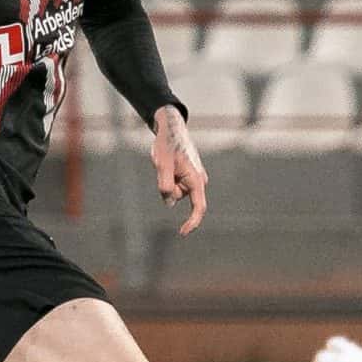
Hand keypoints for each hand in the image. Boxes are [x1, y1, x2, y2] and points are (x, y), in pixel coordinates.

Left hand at [152, 107, 208, 235]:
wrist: (171, 128)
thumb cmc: (168, 144)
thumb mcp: (162, 164)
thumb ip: (165, 184)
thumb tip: (169, 203)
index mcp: (196, 178)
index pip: (199, 207)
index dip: (192, 222)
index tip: (182, 233)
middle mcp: (198, 180)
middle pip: (179, 197)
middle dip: (168, 189)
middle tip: (163, 167)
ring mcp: (192, 178)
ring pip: (175, 191)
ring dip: (166, 181)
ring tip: (166, 162)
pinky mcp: (186, 176)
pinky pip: (173, 185)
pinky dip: (167, 178)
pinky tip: (168, 163)